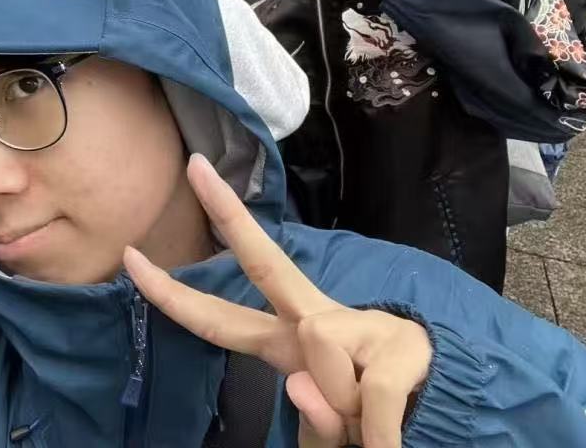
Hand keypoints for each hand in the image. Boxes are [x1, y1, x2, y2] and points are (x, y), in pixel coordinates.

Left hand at [124, 154, 431, 447]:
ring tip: (373, 425)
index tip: (129, 256)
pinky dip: (379, 437)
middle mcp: (316, 324)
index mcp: (290, 342)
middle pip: (265, 263)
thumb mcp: (334, 430)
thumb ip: (313, 421)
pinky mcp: (397, 346)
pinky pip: (368, 401)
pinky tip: (393, 439)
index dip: (172, 293)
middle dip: (228, 214)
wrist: (455, 416)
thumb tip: (303, 383)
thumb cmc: (381, 419)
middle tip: (194, 165)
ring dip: (344, 414)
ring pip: (318, 360)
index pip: (220, 316)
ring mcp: (358, 328)